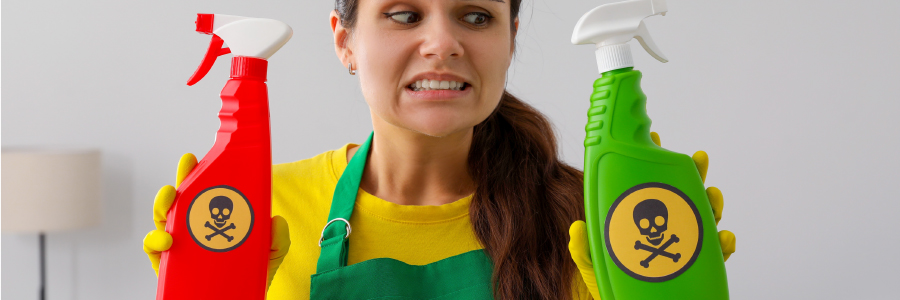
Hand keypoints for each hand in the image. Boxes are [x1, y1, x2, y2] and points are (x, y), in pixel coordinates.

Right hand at [142, 153, 291, 289]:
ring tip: (170, 202)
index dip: (196, 174)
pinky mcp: (169, 266)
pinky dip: (154, 241)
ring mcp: (180, 246)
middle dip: (177, 182)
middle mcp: (194, 229)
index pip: (203, 192)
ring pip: (162, 219)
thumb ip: (277, 238)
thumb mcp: (270, 253)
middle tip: (182, 173)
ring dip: (162, 206)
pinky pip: (153, 249)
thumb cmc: (251, 274)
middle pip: (179, 201)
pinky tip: (166, 240)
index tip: (194, 159)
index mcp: (215, 220)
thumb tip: (276, 220)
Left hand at [568, 132, 735, 298]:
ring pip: (703, 219)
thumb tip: (577, 229)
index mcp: (639, 221)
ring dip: (712, 203)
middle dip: (694, 174)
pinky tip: (724, 238)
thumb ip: (584, 248)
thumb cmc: (606, 283)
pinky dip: (724, 245)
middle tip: (698, 158)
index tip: (656, 140)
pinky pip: (714, 256)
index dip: (653, 161)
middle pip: (682, 195)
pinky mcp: (693, 269)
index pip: (648, 186)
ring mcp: (680, 246)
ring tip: (713, 192)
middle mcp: (664, 229)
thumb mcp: (592, 264)